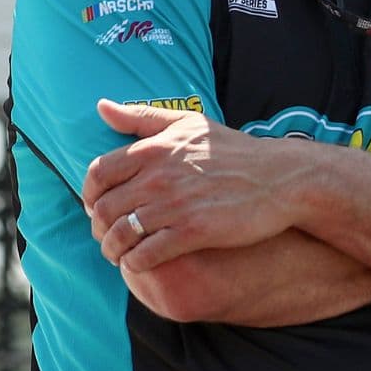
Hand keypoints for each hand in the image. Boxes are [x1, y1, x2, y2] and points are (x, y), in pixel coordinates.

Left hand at [82, 99, 306, 271]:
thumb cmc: (235, 151)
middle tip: (108, 236)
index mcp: (153, 149)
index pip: (97, 174)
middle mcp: (158, 177)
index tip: (97, 207)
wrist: (281, 179)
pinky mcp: (193, 232)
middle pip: (104, 209)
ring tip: (120, 255)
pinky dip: (136, 263)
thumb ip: (143, 117)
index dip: (90, 195)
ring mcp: (175, 205)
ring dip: (113, 250)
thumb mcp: (189, 124)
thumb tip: (101, 107)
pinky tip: (141, 264)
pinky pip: (146, 254)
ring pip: (121, 235)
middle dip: (99, 228)